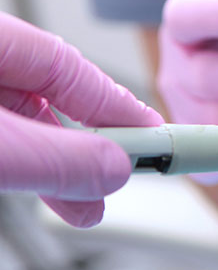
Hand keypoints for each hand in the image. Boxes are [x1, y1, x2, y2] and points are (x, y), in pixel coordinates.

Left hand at [0, 13, 162, 226]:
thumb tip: (112, 166)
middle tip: (122, 178)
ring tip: (83, 206)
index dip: (113, 102)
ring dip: (53, 167)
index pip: (63, 62)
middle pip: (41, 95)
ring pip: (15, 124)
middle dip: (86, 144)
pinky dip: (19, 171)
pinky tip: (38, 192)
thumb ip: (53, 156)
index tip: (151, 135)